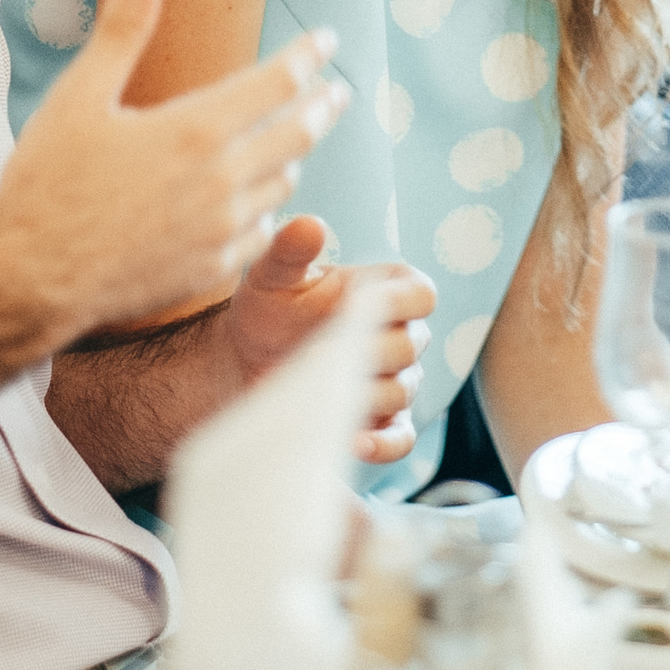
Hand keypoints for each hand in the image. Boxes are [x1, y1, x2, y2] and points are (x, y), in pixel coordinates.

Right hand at [0, 0, 346, 348]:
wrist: (30, 281)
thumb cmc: (48, 184)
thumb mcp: (79, 97)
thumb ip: (122, 30)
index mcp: (196, 129)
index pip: (277, 81)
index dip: (308, 56)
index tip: (328, 40)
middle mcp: (222, 180)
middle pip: (298, 134)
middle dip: (323, 107)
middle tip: (339, 92)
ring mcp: (222, 230)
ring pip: (282, 183)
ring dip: (293, 157)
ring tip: (294, 141)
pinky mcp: (211, 270)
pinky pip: (260, 231)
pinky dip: (265, 208)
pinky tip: (255, 203)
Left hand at [223, 215, 434, 463]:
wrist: (247, 361)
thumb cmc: (269, 309)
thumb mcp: (272, 276)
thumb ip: (290, 249)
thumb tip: (309, 225)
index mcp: (387, 291)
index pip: (421, 294)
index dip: (400, 301)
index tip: (364, 304)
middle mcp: (401, 334)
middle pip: (411, 346)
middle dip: (367, 350)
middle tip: (320, 350)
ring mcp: (395, 381)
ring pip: (402, 391)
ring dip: (362, 392)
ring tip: (319, 389)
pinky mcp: (382, 424)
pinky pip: (401, 439)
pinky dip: (382, 445)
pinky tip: (353, 442)